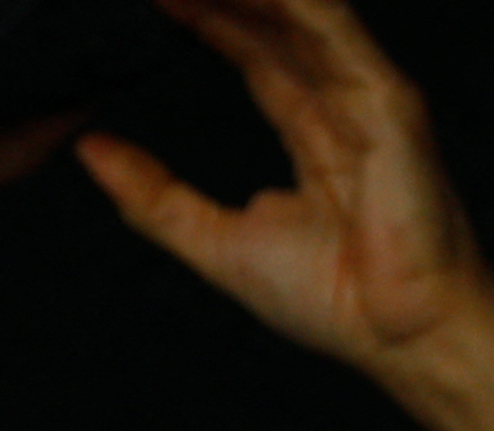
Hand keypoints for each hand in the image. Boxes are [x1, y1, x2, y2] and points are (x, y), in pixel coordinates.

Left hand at [74, 0, 493, 376]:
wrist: (399, 334)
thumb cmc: (335, 299)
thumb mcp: (213, 242)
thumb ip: (153, 196)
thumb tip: (94, 152)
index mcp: (311, 133)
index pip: (253, 54)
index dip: (207, 18)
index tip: (155, 1)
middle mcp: (340, 103)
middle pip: (276, 22)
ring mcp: (367, 96)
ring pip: (302, 14)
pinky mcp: (387, 101)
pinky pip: (335, 32)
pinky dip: (295, 3)